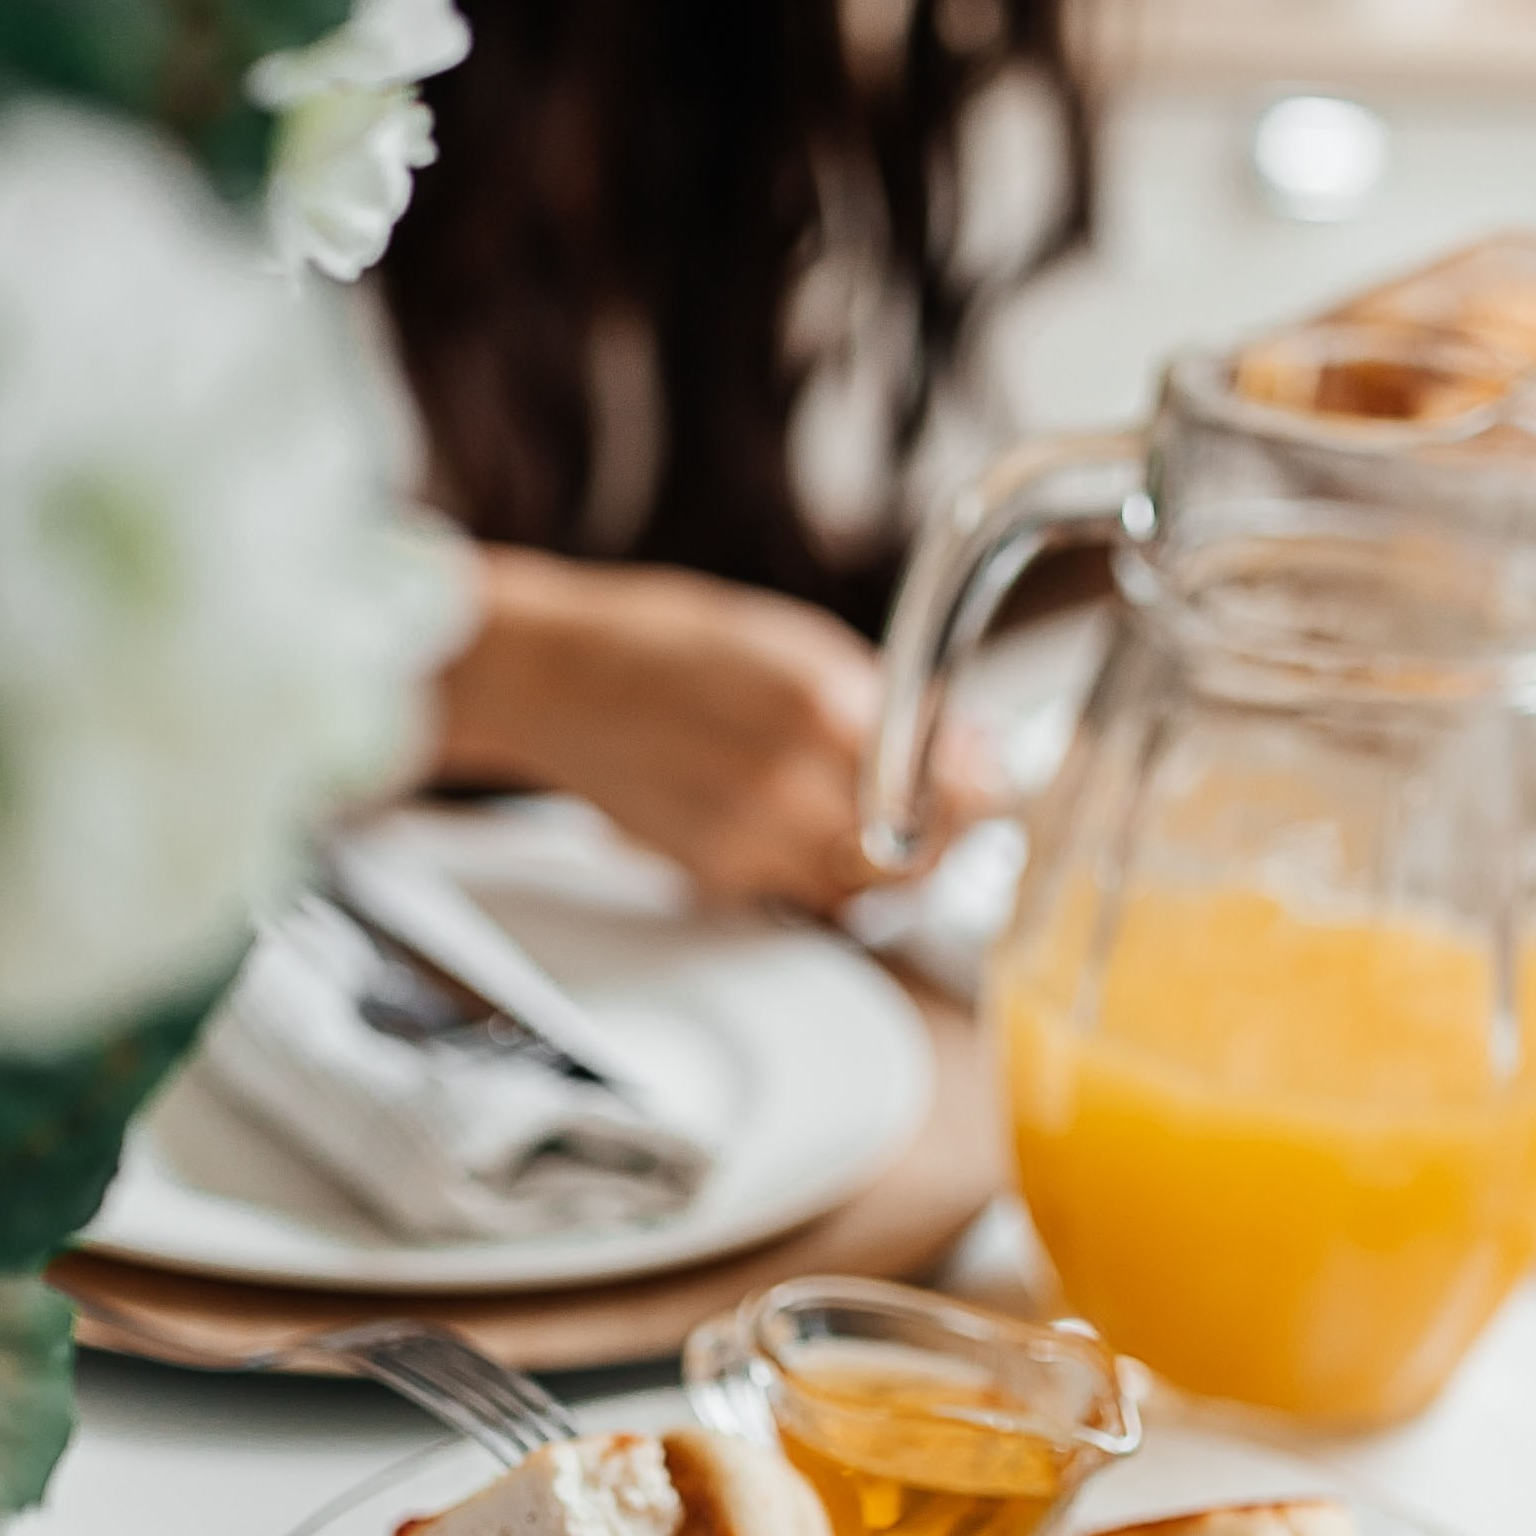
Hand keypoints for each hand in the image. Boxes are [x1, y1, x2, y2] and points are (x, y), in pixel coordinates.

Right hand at [434, 549, 985, 909]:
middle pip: (919, 855)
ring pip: (864, 891)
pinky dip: (816, 872)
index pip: (950, 785)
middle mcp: (790, 783)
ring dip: (885, 866)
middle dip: (942, 836)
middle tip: (941, 809)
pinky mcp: (714, 876)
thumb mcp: (792, 640)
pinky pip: (799, 895)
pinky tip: (797, 828)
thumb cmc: (663, 644)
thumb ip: (878, 700)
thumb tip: (956, 744)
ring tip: (868, 820)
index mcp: (821, 707)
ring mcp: (749, 840)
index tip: (985, 780)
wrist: (550, 681)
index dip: (980, 790)